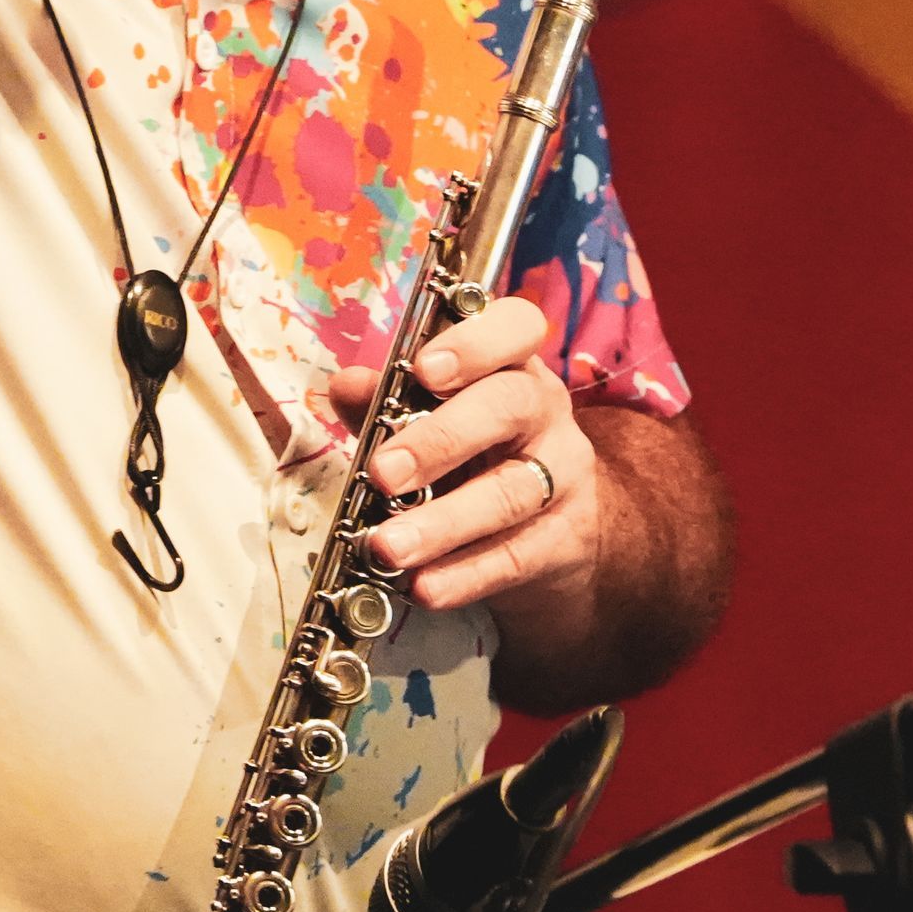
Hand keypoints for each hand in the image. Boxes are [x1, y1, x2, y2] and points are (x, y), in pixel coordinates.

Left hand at [329, 297, 601, 619]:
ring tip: (386, 546)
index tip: (422, 369)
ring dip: (442, 523)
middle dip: (440, 440)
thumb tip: (346, 385)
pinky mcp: (566, 539)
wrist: (553, 526)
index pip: (516, 326)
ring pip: (510, 492)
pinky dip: (466, 574)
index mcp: (511, 361)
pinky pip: (517, 556)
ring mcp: (564, 474)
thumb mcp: (431, 413)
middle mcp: (545, 408)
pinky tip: (425, 586)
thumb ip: (386, 397)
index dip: (472, 342)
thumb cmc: (475, 450)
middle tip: (382, 473)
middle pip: (508, 406)